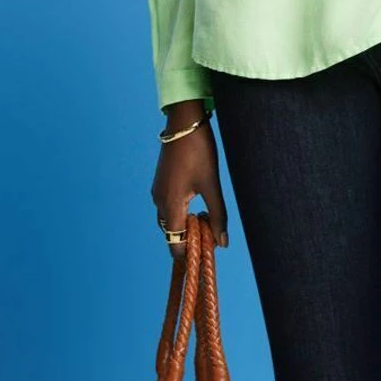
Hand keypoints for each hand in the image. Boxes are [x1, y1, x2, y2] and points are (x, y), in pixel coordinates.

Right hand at [151, 101, 229, 247]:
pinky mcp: (161, 184)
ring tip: (207, 224)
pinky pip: (167, 208)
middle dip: (189, 241)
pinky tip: (197, 208)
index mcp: (170, 204)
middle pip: (171, 233)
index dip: (188, 255)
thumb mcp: (212, 185)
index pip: (174, 242)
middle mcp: (159, 201)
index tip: (204, 258)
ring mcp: (158, 191)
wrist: (184, 122)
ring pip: (168, 220)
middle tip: (211, 240)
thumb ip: (218, 215)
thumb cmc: (199, 151)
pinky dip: (180, 214)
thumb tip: (222, 243)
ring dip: (185, 227)